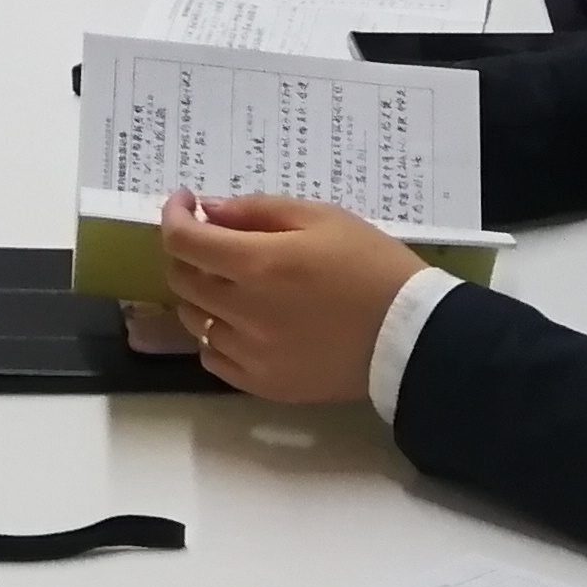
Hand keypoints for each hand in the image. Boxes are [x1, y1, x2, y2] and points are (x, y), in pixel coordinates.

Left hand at [152, 192, 433, 403]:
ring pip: (194, 320)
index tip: (185, 202)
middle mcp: (244, 313)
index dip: (174, 215)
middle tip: (211, 238)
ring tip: (228, 280)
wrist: (411, 335)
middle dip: (186, 250)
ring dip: (199, 293)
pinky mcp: (264, 384)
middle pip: (183, 280)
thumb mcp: (321, 217)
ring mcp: (251, 355)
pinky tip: (241, 321)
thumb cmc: (371, 265)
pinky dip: (216, 335)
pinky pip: (215, 358)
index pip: (184, 240)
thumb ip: (256, 210)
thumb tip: (207, 210)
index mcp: (258, 265)